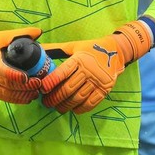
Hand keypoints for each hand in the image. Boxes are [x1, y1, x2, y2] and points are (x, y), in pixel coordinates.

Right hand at [0, 10, 41, 103]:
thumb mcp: (4, 35)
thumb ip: (21, 33)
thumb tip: (39, 32)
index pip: (2, 70)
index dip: (14, 75)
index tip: (26, 77)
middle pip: (6, 84)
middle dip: (23, 87)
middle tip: (38, 84)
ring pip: (5, 93)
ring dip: (21, 95)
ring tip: (35, 92)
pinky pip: (3, 97)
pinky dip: (16, 99)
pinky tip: (27, 98)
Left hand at [39, 21, 153, 113]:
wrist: (116, 51)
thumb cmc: (90, 48)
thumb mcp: (74, 46)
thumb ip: (56, 48)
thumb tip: (38, 48)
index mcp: (79, 58)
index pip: (62, 72)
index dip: (51, 81)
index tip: (42, 89)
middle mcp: (89, 70)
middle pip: (69, 88)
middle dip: (55, 98)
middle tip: (46, 103)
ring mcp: (98, 81)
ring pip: (78, 97)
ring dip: (65, 105)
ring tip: (57, 108)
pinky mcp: (105, 89)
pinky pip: (91, 103)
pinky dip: (80, 109)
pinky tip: (73, 109)